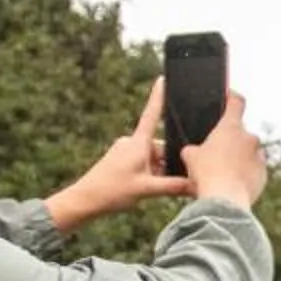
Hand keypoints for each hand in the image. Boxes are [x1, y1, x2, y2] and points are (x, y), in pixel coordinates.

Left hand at [44, 81, 195, 233]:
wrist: (84, 200)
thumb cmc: (112, 191)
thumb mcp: (147, 189)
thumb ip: (173, 186)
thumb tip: (195, 185)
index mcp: (138, 143)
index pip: (152, 114)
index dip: (158, 97)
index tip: (163, 79)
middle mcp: (131, 143)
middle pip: (159, 147)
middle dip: (168, 163)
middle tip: (175, 182)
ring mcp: (125, 152)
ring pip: (152, 158)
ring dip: (158, 172)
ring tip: (153, 190)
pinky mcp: (120, 161)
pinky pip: (142, 164)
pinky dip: (149, 174)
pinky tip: (146, 189)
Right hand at [181, 90, 265, 210]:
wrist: (225, 199)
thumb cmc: (206, 174)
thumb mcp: (190, 157)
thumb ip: (193, 148)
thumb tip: (193, 152)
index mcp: (231, 127)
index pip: (236, 102)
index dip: (232, 96)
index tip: (228, 95)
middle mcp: (249, 138)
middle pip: (239, 133)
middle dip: (229, 141)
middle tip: (215, 154)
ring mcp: (259, 156)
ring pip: (247, 153)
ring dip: (237, 159)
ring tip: (222, 173)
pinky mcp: (263, 174)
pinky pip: (253, 170)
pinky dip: (244, 174)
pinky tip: (231, 184)